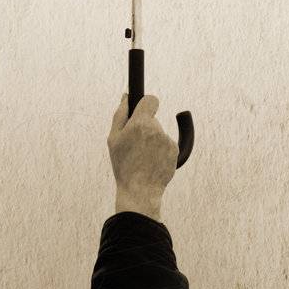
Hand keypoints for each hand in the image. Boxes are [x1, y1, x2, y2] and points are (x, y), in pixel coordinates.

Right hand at [108, 94, 178, 221]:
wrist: (140, 191)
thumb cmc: (123, 165)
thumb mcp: (113, 139)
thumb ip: (120, 114)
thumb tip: (126, 97)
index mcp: (140, 123)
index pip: (151, 100)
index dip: (147, 104)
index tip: (143, 110)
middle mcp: (156, 129)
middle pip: (152, 120)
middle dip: (144, 128)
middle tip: (134, 146)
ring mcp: (167, 140)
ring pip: (159, 134)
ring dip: (152, 141)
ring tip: (142, 158)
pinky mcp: (174, 151)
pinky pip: (166, 145)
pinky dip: (160, 151)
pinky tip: (151, 163)